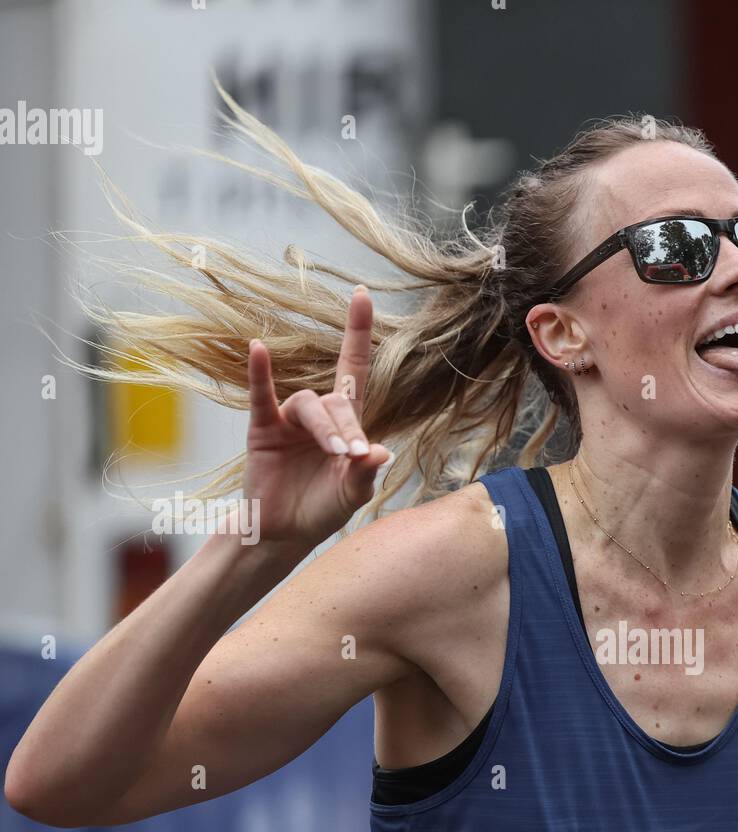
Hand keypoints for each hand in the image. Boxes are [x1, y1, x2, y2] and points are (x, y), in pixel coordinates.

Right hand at [244, 285, 389, 546]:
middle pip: (336, 402)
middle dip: (347, 427)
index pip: (354, 370)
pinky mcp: (263, 429)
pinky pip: (261, 396)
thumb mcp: (351, 495)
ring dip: (323, 427)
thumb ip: (364, 474)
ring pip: (309, 405)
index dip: (358, 333)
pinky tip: (258, 350)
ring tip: (335, 453)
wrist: (283, 533)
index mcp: (346, 425)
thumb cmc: (322, 511)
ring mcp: (289, 420)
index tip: (361, 293)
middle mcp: (318, 415)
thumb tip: (381, 452)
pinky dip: (260, 374)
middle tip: (351, 455)